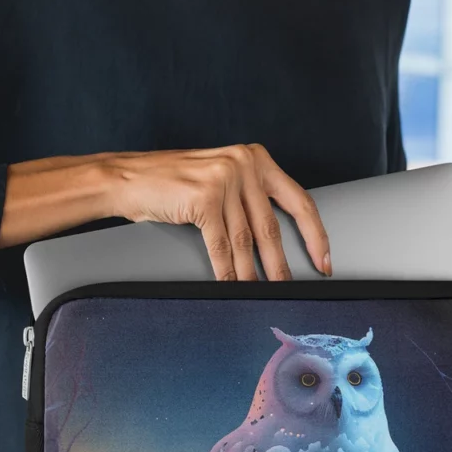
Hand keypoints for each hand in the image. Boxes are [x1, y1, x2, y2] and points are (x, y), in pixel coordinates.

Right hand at [103, 142, 331, 281]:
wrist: (128, 178)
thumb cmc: (173, 183)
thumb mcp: (221, 178)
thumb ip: (248, 198)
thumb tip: (275, 242)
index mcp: (256, 158)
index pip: (298, 200)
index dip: (315, 234)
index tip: (323, 259)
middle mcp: (244, 164)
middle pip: (271, 226)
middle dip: (281, 264)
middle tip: (290, 288)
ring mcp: (224, 179)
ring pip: (246, 240)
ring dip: (253, 274)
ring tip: (260, 293)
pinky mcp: (204, 198)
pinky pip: (220, 245)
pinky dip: (226, 271)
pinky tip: (231, 285)